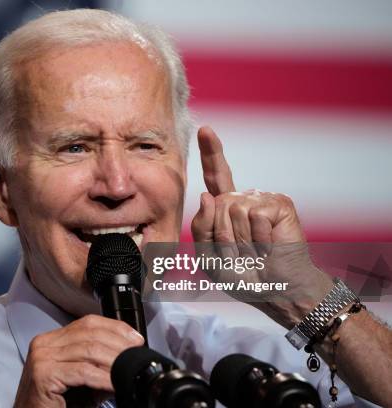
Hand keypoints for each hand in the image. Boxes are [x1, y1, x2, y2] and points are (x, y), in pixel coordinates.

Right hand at [13, 314, 144, 407]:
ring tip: (129, 370)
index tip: (135, 338)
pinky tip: (115, 384)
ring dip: (114, 360)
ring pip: (88, 350)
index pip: (87, 323)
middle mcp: (44, 343)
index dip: (114, 327)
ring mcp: (41, 357)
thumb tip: (127, 359)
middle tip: (136, 355)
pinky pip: (82, 372)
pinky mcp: (43, 374)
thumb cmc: (55, 406)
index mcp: (51, 340)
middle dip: (118, 343)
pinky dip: (103, 378)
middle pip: (89, 333)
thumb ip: (98, 366)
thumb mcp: (80, 380)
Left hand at [190, 126, 332, 326]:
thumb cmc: (244, 274)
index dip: (211, 153)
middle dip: (222, 238)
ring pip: (233, 211)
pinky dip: (259, 238)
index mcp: (226, 208)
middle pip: (216, 206)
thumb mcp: (209, 257)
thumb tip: (206, 196)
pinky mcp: (278, 204)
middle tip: (240, 255)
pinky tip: (269, 244)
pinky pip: (255, 216)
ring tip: (254, 251)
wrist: (275, 290)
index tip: (206, 129)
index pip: (216, 177)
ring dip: (240, 240)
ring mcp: (262, 199)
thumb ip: (202, 228)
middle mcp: (243, 198)